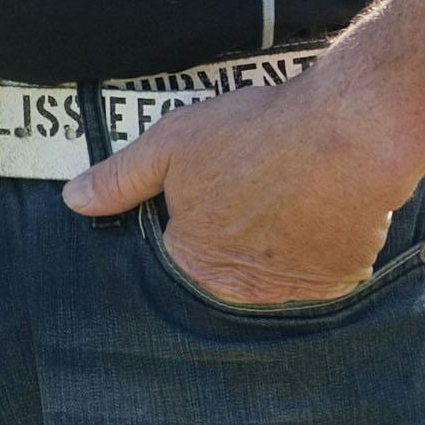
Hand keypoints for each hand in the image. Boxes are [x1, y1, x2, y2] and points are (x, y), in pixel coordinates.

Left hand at [60, 76, 424, 305]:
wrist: (350, 133)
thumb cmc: (255, 135)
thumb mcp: (170, 145)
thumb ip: (119, 180)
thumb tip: (75, 201)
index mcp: (197, 265)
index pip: (177, 258)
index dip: (187, 220)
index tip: (207, 193)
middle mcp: (245, 291)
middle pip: (226, 270)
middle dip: (232, 235)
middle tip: (250, 188)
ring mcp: (298, 290)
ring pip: (274, 270)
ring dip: (274, 241)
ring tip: (283, 191)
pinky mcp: (343, 278)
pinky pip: (321, 268)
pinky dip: (316, 242)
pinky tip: (316, 204)